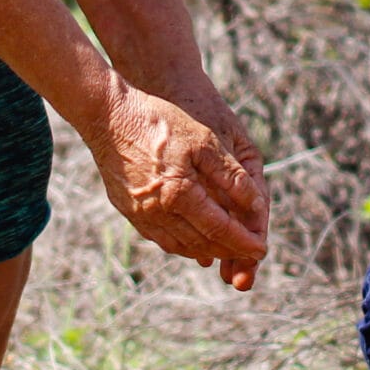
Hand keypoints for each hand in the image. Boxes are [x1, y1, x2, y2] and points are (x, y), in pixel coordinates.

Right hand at [85, 78, 267, 290]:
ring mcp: (140, 214)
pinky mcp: (127, 210)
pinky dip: (181, 243)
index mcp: (180, 194)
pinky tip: (192, 238)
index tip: (261, 250)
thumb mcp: (205, 141)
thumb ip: (232, 176)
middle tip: (248, 254)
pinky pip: (159, 237)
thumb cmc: (160, 122)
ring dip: (205, 251)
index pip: (220, 230)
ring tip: (225, 249)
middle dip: (228, 251)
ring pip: (179, 245)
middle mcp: (158, 212)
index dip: (243, 242)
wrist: (108, 115)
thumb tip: (255, 204)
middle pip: (201, 243)